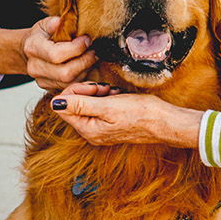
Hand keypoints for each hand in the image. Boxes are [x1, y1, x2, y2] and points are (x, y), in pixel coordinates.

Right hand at [23, 17, 94, 91]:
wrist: (32, 49)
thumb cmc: (42, 35)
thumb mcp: (46, 24)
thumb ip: (53, 22)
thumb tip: (59, 22)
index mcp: (32, 47)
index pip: (56, 54)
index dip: (76, 48)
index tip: (87, 40)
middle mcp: (34, 67)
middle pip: (65, 72)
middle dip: (84, 62)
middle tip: (94, 51)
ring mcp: (40, 80)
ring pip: (70, 82)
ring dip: (85, 70)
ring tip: (92, 58)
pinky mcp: (48, 87)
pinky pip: (70, 86)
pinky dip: (81, 77)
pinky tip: (85, 66)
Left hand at [48, 82, 202, 148]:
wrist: (166, 122)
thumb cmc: (141, 114)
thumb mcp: (107, 106)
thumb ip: (80, 104)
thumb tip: (55, 103)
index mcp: (87, 130)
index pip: (63, 106)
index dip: (74, 91)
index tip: (92, 86)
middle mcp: (92, 133)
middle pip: (75, 105)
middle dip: (88, 92)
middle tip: (104, 89)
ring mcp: (101, 129)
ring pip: (88, 104)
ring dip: (99, 93)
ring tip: (114, 93)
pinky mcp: (111, 124)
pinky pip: (100, 107)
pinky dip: (107, 98)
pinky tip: (118, 97)